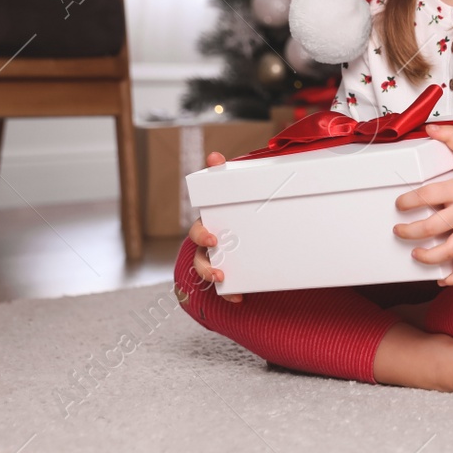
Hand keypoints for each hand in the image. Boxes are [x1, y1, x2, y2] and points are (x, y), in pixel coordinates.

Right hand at [187, 151, 243, 303]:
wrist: (253, 233)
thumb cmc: (238, 211)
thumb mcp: (237, 193)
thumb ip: (226, 175)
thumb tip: (213, 155)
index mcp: (211, 223)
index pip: (199, 227)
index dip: (203, 233)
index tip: (213, 238)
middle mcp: (208, 243)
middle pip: (198, 251)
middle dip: (205, 258)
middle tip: (218, 258)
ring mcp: (214, 260)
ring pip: (204, 270)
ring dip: (211, 276)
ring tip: (223, 280)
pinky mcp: (226, 274)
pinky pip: (222, 289)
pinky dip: (228, 294)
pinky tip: (238, 297)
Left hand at [392, 123, 452, 286]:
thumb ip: (450, 136)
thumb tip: (430, 128)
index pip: (428, 196)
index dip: (409, 201)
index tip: (399, 204)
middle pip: (433, 227)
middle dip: (411, 231)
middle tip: (398, 230)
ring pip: (449, 251)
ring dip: (428, 257)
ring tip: (415, 254)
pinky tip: (441, 280)